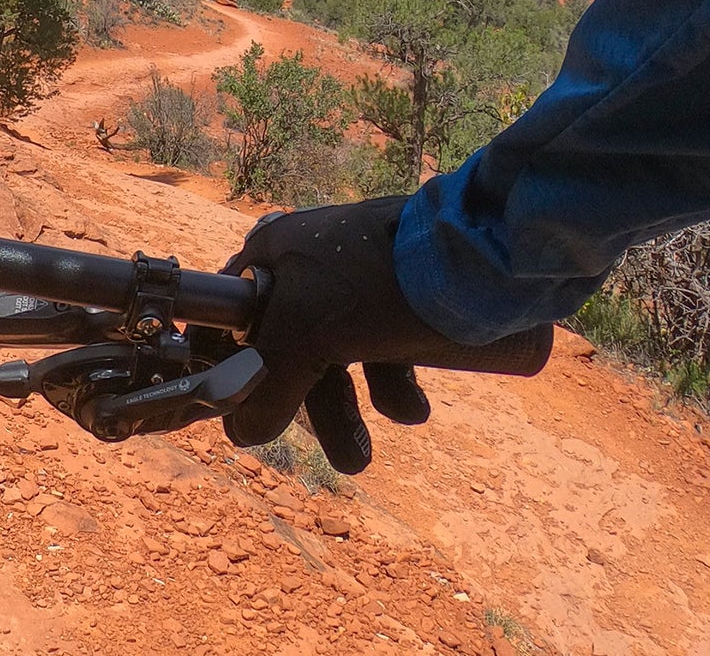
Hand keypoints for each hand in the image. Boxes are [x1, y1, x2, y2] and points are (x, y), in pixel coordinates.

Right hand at [202, 197, 550, 473]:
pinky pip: (386, 346)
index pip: (233, 317)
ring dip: (358, 409)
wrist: (476, 254)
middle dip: (319, 409)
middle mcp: (311, 262)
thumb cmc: (375, 283)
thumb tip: (240, 432)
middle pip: (292, 348)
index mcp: (275, 255)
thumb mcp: (306, 334)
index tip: (248, 414)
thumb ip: (266, 385)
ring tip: (378, 445)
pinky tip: (415, 409)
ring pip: (342, 355)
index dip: (237, 367)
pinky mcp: (403, 293)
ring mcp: (359, 278)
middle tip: (344, 455)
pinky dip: (396, 384)